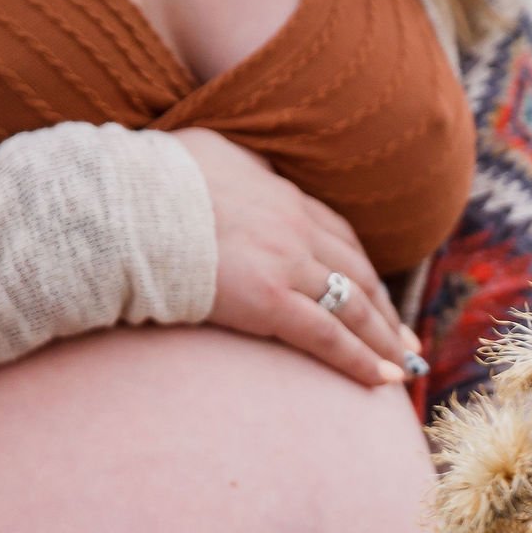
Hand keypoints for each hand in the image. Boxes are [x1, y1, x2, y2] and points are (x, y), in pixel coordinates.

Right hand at [169, 128, 424, 386]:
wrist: (125, 206)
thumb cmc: (151, 182)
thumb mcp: (206, 153)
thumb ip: (235, 167)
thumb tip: (235, 169)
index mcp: (280, 194)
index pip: (337, 234)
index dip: (361, 267)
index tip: (377, 292)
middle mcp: (295, 226)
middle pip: (357, 272)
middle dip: (385, 309)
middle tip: (405, 338)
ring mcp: (287, 263)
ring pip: (352, 306)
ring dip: (384, 338)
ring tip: (403, 365)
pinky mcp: (270, 300)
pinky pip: (328, 336)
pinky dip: (361, 359)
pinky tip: (382, 379)